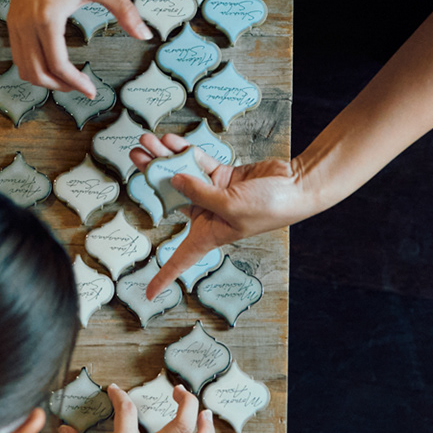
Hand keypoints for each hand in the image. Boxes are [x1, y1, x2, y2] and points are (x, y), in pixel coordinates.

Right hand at [8, 0, 149, 94]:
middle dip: (59, 87)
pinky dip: (33, 66)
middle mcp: (26, 24)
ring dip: (44, 79)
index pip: (58, 64)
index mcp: (47, 18)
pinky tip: (53, 64)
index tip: (91, 91)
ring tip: (67, 80)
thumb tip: (146, 35)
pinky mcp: (12, 20)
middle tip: (81, 88)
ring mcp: (15, 23)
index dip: (75, 83)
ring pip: (23, 67)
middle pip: (36, 72)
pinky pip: (18, 55)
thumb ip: (126, 12)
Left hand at [131, 134, 310, 297]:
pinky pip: (198, 162)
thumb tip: (174, 177)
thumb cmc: (270, 206)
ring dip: (164, 156)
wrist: (296, 185)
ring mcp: (214, 193)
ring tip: (146, 140)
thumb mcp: (231, 205)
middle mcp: (208, 215)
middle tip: (135, 155)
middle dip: (151, 176)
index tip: (148, 293)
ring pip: (181, 173)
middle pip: (171, 197)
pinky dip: (185, 150)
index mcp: (210, 235)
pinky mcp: (223, 175)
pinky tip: (171, 139)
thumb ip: (199, 192)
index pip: (182, 261)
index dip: (164, 277)